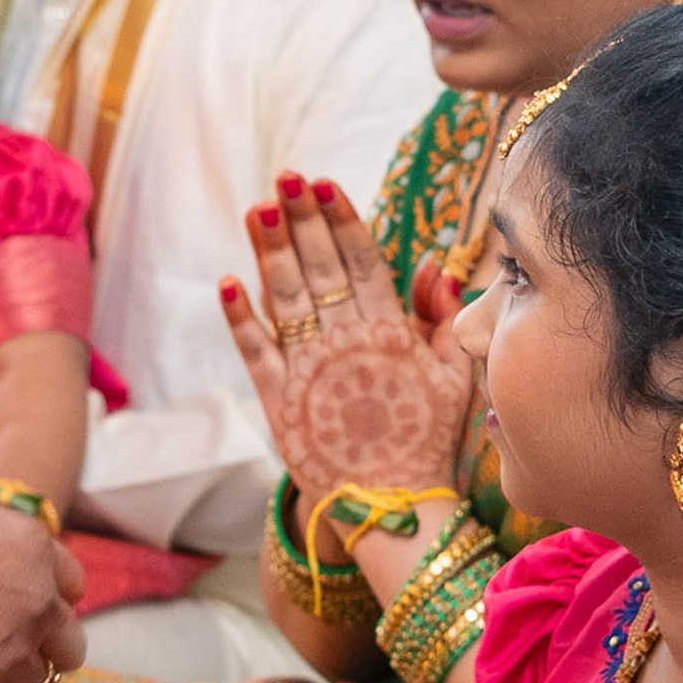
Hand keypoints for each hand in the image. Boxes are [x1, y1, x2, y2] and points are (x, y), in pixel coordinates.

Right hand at [0, 492, 84, 682]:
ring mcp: (12, 655)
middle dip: (44, 657)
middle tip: (8, 658)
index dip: (49, 608)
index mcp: (37, 556)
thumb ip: (6, 544)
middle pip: (70, 653)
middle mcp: (39, 609)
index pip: (73, 590)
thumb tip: (9, 569)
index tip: (26, 617)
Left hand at [220, 179, 468, 508]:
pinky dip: (239, 317)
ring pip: (285, 298)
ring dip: (269, 251)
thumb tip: (430, 262)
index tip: (326, 184)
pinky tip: (227, 281)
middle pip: (319, 269)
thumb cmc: (428, 439)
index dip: (342, 220)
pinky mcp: (278, 401)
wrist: (392, 506)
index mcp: (390, 334)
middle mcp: (347, 344)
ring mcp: (309, 370)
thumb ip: (442, 318)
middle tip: (285, 177)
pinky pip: (255, 351)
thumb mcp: (456, 375)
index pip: (363, 262)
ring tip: (257, 208)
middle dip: (302, 219)